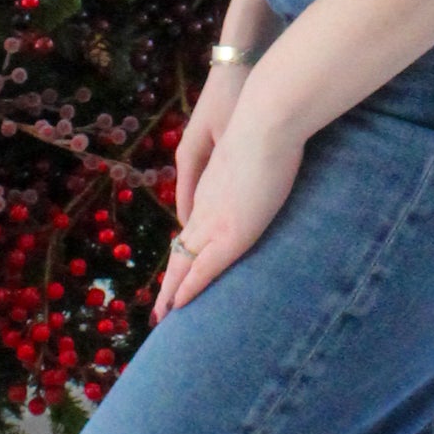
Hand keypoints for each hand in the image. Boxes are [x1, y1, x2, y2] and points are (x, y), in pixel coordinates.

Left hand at [151, 77, 305, 323]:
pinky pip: (204, 268)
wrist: (268, 118)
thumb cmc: (272, 125)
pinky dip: (189, 289)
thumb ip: (253, 166)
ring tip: (163, 315)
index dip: (186, 249)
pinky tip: (178, 305)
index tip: (181, 266)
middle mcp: (206, 207)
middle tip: (162, 306)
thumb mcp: (260, 149)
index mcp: (213, 188)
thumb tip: (264, 170)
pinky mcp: (231, 232)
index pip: (194, 226)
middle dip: (171, 280)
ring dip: (173, 291)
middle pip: (181, 249)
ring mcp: (215, 220)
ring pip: (184, 264)